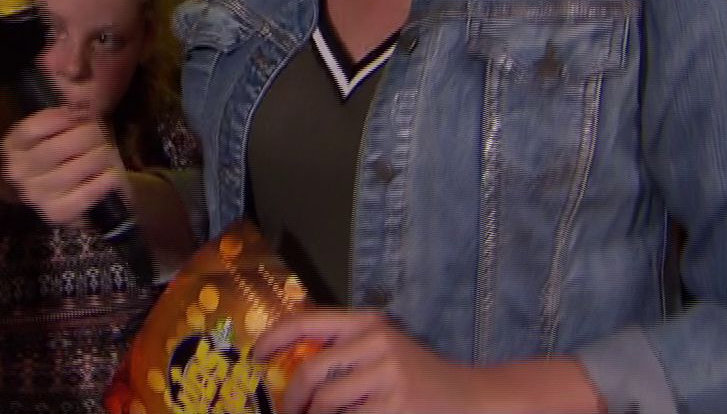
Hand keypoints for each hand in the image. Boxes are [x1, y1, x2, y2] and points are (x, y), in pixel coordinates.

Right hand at [0, 106, 125, 227]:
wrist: (83, 194)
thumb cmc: (71, 153)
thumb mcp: (64, 127)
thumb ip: (69, 113)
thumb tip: (82, 105)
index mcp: (12, 146)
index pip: (33, 127)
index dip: (63, 117)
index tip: (82, 114)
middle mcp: (16, 172)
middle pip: (59, 146)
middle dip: (89, 135)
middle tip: (101, 135)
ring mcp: (35, 195)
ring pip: (78, 166)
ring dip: (101, 156)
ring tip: (106, 154)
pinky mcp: (56, 214)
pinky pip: (90, 191)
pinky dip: (106, 180)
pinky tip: (110, 174)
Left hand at [255, 311, 599, 413]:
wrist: (470, 398)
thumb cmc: (417, 377)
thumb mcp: (382, 349)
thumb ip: (344, 350)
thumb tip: (289, 368)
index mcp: (368, 322)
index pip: (308, 322)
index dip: (275, 338)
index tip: (256, 355)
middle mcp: (376, 341)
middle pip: (311, 371)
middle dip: (291, 398)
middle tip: (286, 411)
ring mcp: (387, 375)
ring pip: (326, 402)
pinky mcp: (394, 405)